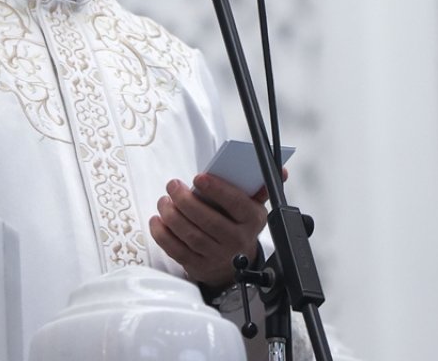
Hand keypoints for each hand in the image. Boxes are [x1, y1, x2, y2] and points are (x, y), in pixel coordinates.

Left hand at [149, 170, 285, 289]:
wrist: (237, 264)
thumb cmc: (240, 226)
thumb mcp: (254, 207)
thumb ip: (261, 187)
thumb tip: (280, 170)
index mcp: (251, 221)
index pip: (236, 204)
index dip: (216, 190)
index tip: (199, 178)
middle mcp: (236, 240)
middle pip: (208, 220)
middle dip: (186, 200)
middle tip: (173, 185)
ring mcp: (217, 256)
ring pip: (191, 235)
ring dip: (172, 215)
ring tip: (164, 200)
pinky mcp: (198, 266)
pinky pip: (176, 251)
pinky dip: (162, 234)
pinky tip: (158, 220)